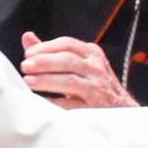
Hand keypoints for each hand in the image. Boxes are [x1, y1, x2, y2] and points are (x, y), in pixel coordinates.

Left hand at [19, 32, 138, 108]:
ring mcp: (97, 88)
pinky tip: (40, 102)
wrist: (121, 111)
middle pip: (67, 60)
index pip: (67, 44)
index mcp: (91, 53)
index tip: (28, 54)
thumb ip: (52, 52)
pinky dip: (54, 102)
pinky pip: (71, 104)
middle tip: (25, 66)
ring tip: (28, 82)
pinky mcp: (95, 108)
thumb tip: (27, 37)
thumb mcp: (77, 64)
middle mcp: (96, 68)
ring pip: (70, 81)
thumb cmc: (93, 85)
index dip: (46, 47)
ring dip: (46, 81)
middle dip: (44, 62)